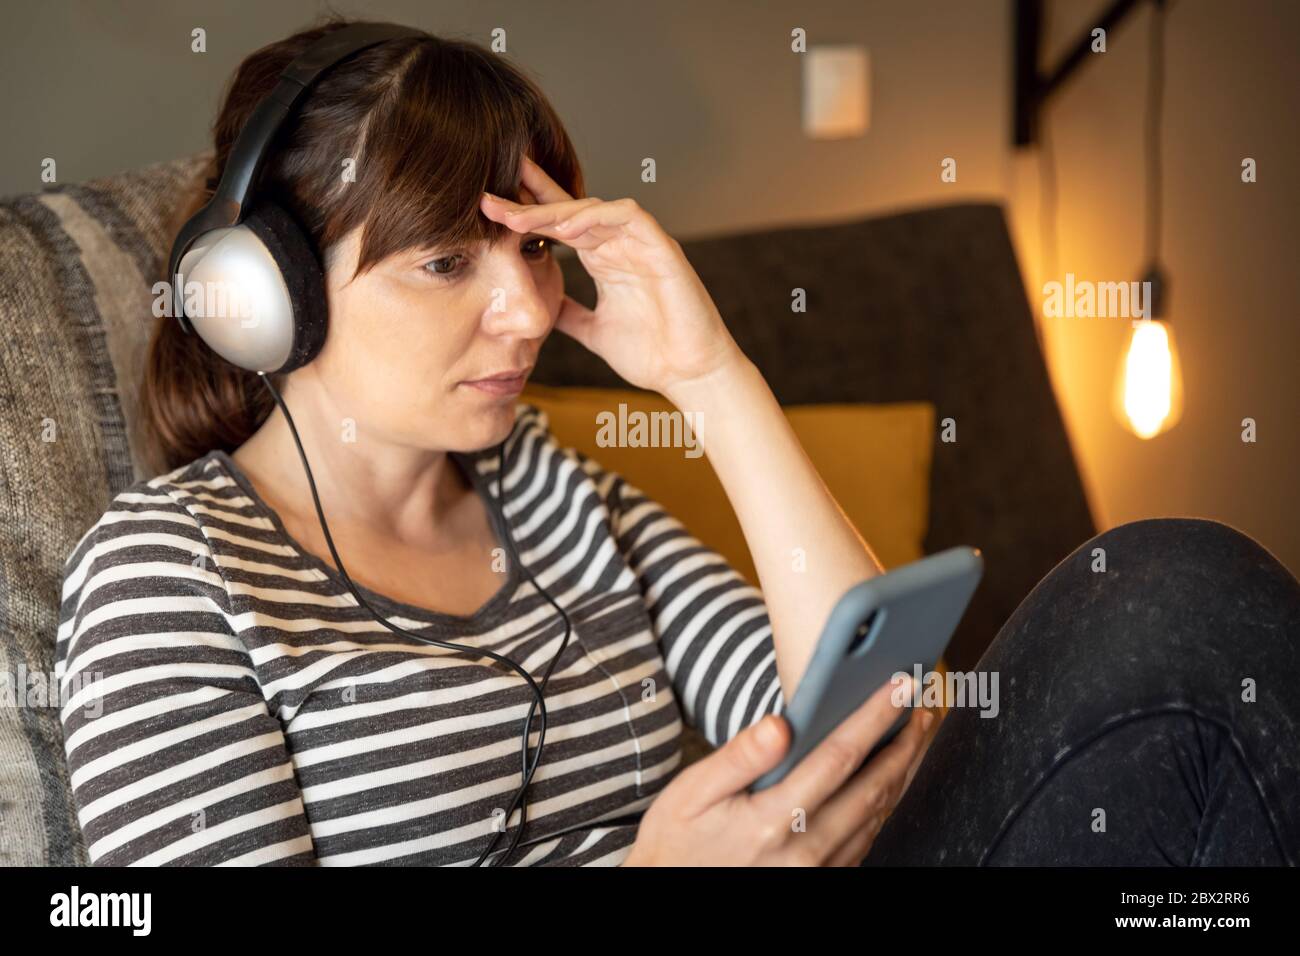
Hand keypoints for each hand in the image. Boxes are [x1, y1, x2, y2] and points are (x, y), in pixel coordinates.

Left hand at [479, 154, 743, 397]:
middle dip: (530, 202)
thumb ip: (568, 313)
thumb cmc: (653, 354)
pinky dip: (596, 218)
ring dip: (554, 210)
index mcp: (604, 260)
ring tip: (518, 217)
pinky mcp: (662, 247)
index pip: (561, 225)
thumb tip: (536, 306)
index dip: (528, 212)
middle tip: (489, 199)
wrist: (689, 375)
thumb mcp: (593, 332)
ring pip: (594, 208)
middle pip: (570, 209)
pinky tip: (564, 228)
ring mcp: (641, 243)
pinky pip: (628, 217)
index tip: (488, 208)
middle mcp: (620, 245)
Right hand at [623, 676, 936, 865]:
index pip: (838, 757)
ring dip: (904, 769)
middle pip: (874, 786)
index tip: (898, 686)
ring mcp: (819, 871)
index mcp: (773, 821)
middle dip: (906, 741)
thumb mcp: (691, 793)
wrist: (672, 890)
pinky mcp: (825, 880)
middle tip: (925, 703)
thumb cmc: (679, 840)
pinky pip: (868, 836)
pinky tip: (890, 776)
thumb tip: (779, 722)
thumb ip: (739, 757)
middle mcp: (805, 850)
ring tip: (918, 732)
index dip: (873, 717)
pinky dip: (887, 801)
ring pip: (878, 813)